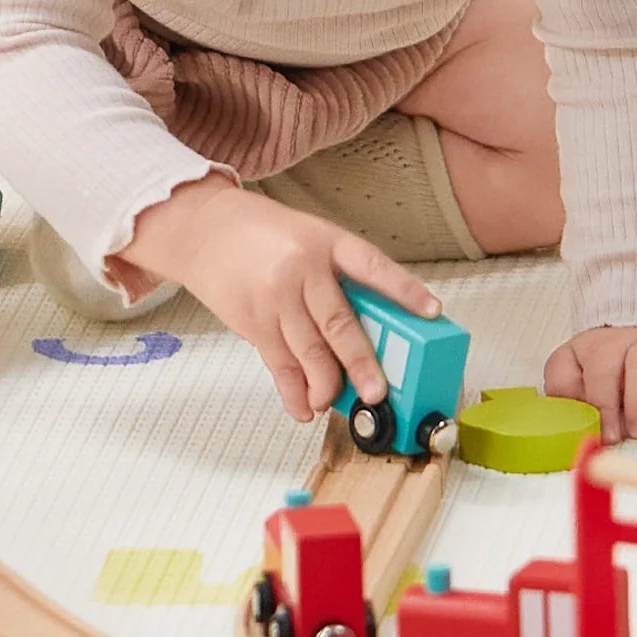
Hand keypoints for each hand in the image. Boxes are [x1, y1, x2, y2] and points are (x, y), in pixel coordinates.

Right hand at [124, 179, 442, 421]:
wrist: (204, 229)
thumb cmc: (260, 235)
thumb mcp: (308, 239)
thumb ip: (335, 278)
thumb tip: (364, 332)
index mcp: (327, 243)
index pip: (373, 267)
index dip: (404, 290)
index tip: (433, 311)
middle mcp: (304, 270)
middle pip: (340, 324)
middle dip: (362, 364)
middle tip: (378, 391)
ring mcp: (277, 298)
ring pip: (309, 352)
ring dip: (326, 386)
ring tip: (340, 404)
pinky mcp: (255, 322)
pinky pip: (280, 365)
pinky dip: (294, 391)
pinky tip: (305, 406)